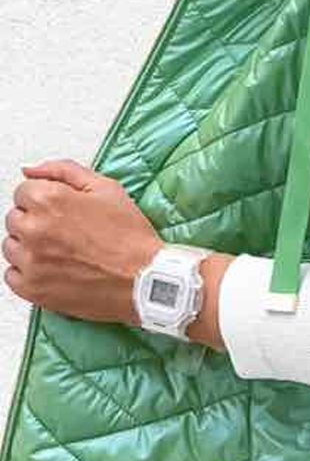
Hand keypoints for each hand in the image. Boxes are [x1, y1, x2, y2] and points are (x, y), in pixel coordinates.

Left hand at [2, 158, 164, 325]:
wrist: (146, 280)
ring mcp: (31, 261)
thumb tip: (31, 171)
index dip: (46, 201)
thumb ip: (63, 171)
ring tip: (61, 254)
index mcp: (49, 200)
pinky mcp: (33, 289)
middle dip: (36, 223)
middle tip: (66, 234)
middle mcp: (35, 229)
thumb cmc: (131, 238)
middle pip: (16, 219)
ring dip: (30, 248)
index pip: (23, 192)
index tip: (62, 213)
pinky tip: (52, 271)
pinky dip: (27, 273)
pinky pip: (11, 276)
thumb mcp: (106, 189)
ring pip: (12, 247)